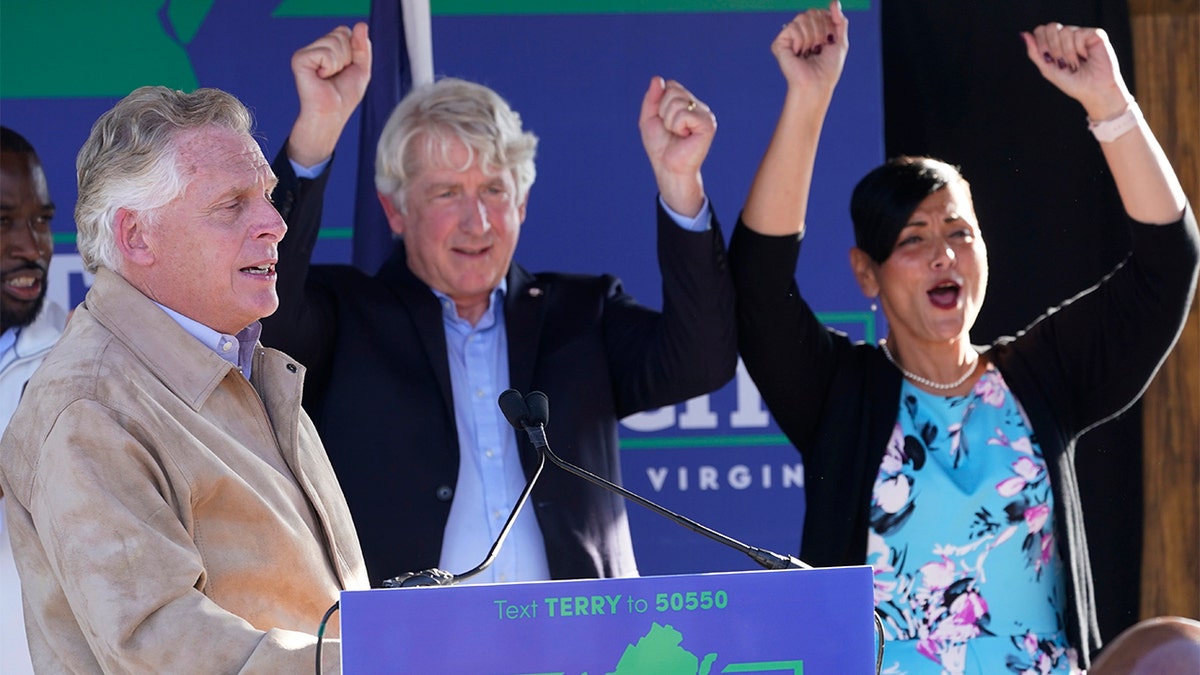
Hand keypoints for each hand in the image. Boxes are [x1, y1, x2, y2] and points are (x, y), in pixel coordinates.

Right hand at [287, 22, 372, 166]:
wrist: (332, 114)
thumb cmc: (343, 96)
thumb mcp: (361, 68)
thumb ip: (363, 46)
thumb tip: (361, 25)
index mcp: (327, 47)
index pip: (345, 31)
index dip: (353, 51)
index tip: (347, 69)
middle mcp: (315, 47)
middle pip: (340, 34)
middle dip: (347, 57)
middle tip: (337, 75)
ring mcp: (306, 52)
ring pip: (334, 43)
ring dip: (339, 64)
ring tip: (329, 77)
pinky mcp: (300, 59)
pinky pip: (326, 54)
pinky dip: (330, 67)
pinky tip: (321, 77)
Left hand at [639, 77, 715, 216]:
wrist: (668, 169)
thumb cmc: (660, 147)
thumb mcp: (649, 119)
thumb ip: (652, 98)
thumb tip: (657, 78)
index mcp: (688, 104)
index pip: (671, 85)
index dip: (660, 102)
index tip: (663, 121)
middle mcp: (698, 106)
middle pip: (673, 90)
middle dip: (663, 111)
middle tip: (670, 130)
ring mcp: (705, 114)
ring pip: (676, 102)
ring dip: (669, 121)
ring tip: (677, 134)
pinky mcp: (708, 124)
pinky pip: (684, 114)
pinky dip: (677, 126)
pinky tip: (684, 136)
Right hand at [775, 0, 848, 98]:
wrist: (817, 84)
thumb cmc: (828, 69)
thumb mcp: (841, 42)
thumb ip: (839, 20)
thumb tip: (834, 2)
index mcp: (814, 32)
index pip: (821, 12)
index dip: (828, 25)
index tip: (828, 42)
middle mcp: (801, 33)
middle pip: (812, 12)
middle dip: (821, 30)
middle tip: (818, 48)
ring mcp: (789, 37)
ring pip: (802, 17)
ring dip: (812, 36)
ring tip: (809, 52)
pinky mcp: (779, 43)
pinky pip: (792, 27)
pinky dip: (800, 40)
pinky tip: (799, 53)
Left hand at [1021, 23, 1131, 121]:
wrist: (1093, 91)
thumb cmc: (1072, 83)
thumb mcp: (1047, 69)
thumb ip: (1035, 52)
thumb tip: (1023, 34)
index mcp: (1055, 43)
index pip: (1041, 30)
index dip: (1041, 43)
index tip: (1048, 58)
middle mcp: (1068, 36)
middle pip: (1051, 27)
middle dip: (1053, 47)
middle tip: (1061, 62)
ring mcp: (1082, 34)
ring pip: (1065, 31)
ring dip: (1067, 52)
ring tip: (1075, 63)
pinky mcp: (1095, 35)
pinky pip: (1079, 33)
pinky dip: (1079, 49)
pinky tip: (1086, 57)